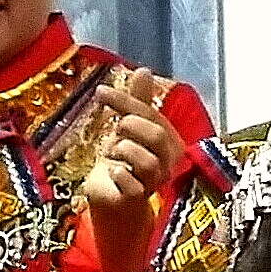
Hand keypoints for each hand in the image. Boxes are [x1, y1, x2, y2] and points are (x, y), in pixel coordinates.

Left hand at [78, 69, 181, 216]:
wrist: (113, 201)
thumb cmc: (124, 163)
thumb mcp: (128, 129)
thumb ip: (137, 102)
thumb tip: (145, 70)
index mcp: (170, 141)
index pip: (151, 114)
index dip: (125, 100)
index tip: (100, 92)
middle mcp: (168, 162)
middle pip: (155, 133)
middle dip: (128, 126)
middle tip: (115, 132)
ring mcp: (155, 182)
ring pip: (145, 158)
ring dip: (120, 151)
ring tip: (113, 155)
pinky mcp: (137, 200)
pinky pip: (131, 183)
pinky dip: (118, 174)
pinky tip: (113, 172)